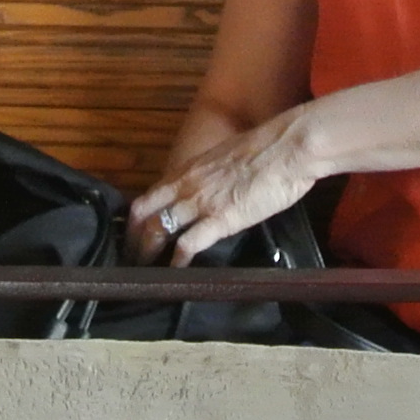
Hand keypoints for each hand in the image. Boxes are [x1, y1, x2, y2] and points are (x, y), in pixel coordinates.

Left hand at [130, 110, 324, 263]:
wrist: (288, 147)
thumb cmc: (267, 150)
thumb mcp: (227, 160)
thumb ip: (212, 177)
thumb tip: (212, 190)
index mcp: (189, 169)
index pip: (149, 194)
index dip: (137, 218)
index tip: (135, 234)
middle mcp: (186, 184)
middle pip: (143, 213)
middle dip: (133, 239)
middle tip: (132, 258)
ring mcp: (200, 202)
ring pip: (158, 228)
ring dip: (147, 252)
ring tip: (145, 270)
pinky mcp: (219, 219)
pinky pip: (188, 243)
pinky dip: (178, 261)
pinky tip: (177, 272)